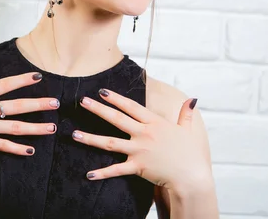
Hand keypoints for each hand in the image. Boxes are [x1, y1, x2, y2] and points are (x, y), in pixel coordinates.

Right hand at [0, 62, 59, 159]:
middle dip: (39, 104)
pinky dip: (18, 148)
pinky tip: (31, 150)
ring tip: (52, 127)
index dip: (23, 79)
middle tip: (56, 103)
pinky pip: (4, 146)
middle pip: (18, 105)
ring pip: (16, 126)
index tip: (39, 76)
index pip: (6, 84)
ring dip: (36, 127)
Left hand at [72, 88, 207, 190]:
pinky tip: (89, 174)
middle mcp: (144, 134)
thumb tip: (192, 100)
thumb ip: (186, 114)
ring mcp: (139, 150)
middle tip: (82, 101)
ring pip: (110, 143)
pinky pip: (116, 170)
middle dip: (98, 109)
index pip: (131, 106)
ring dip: (91, 138)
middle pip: (116, 119)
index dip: (116, 98)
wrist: (191, 176)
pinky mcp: (137, 167)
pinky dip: (102, 173)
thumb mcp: (187, 130)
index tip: (102, 91)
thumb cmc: (190, 153)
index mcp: (154, 123)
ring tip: (74, 134)